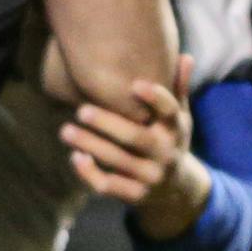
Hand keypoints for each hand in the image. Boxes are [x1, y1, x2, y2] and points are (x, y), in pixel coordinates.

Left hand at [62, 55, 211, 235]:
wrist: (177, 189)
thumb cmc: (170, 140)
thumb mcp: (180, 118)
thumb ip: (178, 88)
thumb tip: (185, 55)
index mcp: (176, 129)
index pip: (169, 111)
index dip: (155, 98)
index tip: (135, 85)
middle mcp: (166, 153)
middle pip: (136, 138)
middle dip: (108, 124)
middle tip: (81, 110)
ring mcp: (152, 176)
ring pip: (118, 161)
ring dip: (90, 146)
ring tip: (66, 131)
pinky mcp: (137, 195)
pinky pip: (110, 186)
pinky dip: (90, 174)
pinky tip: (75, 157)